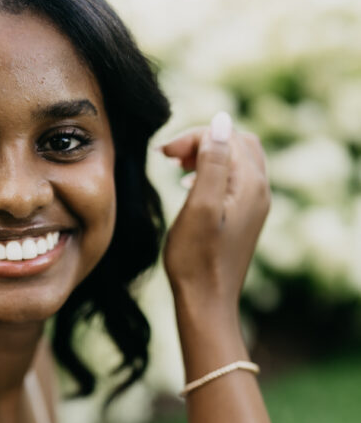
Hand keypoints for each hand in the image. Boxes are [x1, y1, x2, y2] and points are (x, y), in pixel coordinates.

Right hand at [159, 112, 269, 312]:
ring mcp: (255, 205)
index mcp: (251, 184)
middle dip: (202, 140)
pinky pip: (234, 179)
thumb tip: (222, 120)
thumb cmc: (196, 259)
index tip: (161, 153)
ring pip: (236, 160)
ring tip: (175, 167)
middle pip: (236, 143)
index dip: (193, 136)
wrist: (206, 302)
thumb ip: (213, 161)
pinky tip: (189, 186)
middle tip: (168, 156)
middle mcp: (260, 190)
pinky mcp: (245, 217)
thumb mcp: (200, 206)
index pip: (226, 136)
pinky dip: (212, 172)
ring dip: (206, 155)